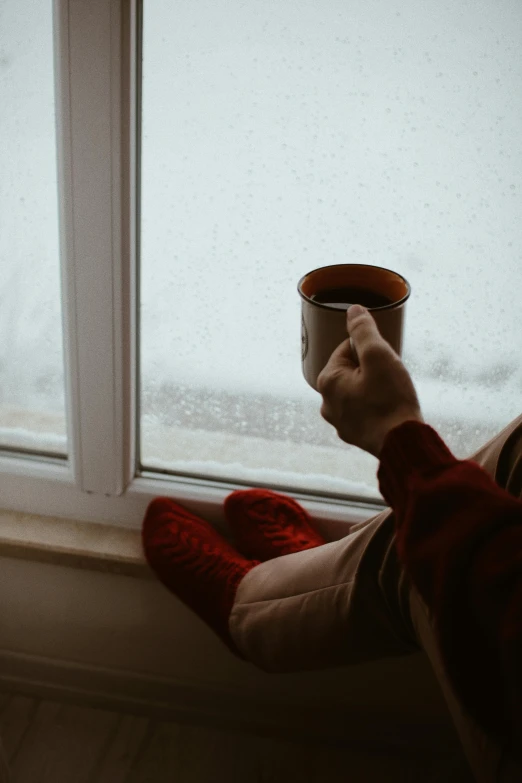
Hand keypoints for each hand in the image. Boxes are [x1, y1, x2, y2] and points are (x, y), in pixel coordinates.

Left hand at [317, 304, 423, 457]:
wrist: (404, 444)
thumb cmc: (390, 399)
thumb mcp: (378, 355)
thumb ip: (363, 330)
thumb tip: (353, 310)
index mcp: (327, 381)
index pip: (347, 349)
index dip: (370, 349)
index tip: (385, 360)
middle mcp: (327, 403)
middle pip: (352, 370)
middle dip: (372, 368)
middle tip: (391, 377)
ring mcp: (340, 422)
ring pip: (358, 390)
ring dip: (374, 387)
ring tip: (392, 394)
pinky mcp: (355, 435)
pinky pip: (364, 410)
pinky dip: (376, 406)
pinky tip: (390, 410)